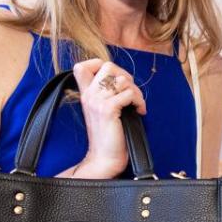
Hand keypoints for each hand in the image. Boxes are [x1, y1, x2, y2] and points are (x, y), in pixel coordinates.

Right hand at [71, 59, 146, 178]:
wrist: (105, 158)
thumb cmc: (109, 135)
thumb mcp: (103, 110)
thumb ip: (107, 93)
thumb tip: (124, 79)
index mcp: (86, 94)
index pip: (81, 66)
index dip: (99, 64)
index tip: (115, 78)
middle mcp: (89, 95)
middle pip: (107, 65)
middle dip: (126, 76)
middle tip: (131, 93)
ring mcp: (97, 101)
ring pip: (123, 80)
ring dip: (136, 91)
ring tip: (136, 104)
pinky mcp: (107, 110)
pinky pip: (129, 94)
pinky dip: (139, 102)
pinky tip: (139, 112)